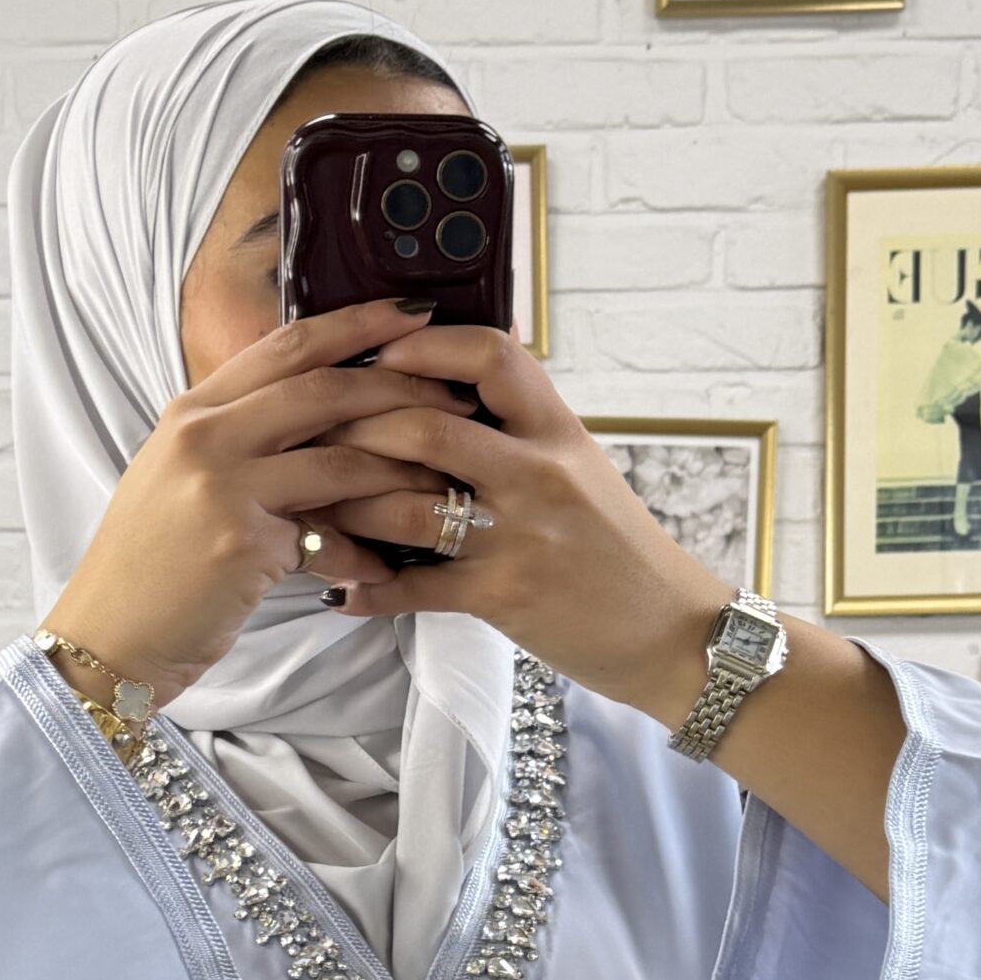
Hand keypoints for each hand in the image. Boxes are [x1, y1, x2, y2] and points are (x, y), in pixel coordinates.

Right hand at [39, 298, 469, 710]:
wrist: (109, 635)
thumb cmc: (154, 567)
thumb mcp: (182, 481)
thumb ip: (241, 442)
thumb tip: (317, 418)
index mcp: (193, 411)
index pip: (286, 345)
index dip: (356, 324)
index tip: (412, 313)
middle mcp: (204, 436)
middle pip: (322, 388)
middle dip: (400, 385)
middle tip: (456, 392)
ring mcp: (221, 485)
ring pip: (338, 457)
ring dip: (400, 470)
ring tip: (446, 479)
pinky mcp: (241, 542)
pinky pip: (328, 534)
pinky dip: (362, 552)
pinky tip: (384, 569)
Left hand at [309, 323, 729, 721]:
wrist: (671, 632)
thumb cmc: (618, 551)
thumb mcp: (582, 469)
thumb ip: (522, 431)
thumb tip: (458, 383)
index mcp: (558, 431)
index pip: (490, 355)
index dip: (426, 347)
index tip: (380, 352)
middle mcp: (538, 474)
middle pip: (425, 428)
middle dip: (355, 431)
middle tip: (312, 436)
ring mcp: (519, 537)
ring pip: (406, 507)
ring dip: (345, 508)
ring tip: (309, 507)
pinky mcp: (503, 597)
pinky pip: (415, 588)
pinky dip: (368, 589)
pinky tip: (339, 590)